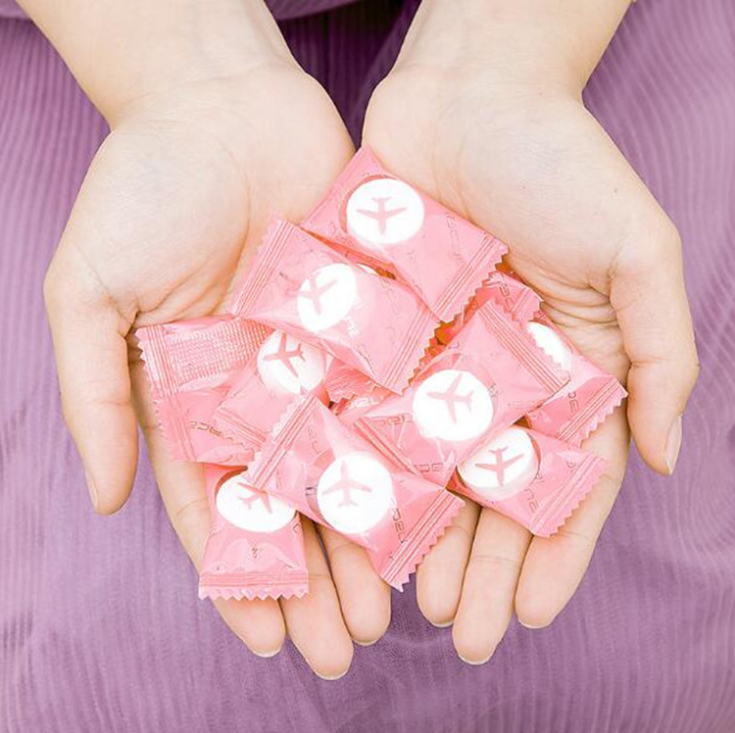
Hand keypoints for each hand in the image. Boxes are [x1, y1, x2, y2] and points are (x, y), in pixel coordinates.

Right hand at [41, 11, 389, 676]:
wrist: (219, 106)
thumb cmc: (141, 190)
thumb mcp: (91, 294)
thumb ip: (97, 396)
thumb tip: (108, 499)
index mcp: (197, 399)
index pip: (220, 506)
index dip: (241, 574)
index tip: (267, 638)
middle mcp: (264, 392)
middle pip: (294, 504)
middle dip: (315, 577)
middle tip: (344, 648)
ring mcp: (322, 361)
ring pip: (353, 468)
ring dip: (369, 538)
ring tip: (394, 611)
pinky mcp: (372, 324)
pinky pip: (396, 400)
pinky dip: (413, 458)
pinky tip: (436, 514)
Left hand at [363, 0, 697, 662]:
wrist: (469, 96)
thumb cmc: (562, 164)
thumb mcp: (638, 254)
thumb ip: (658, 355)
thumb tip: (668, 458)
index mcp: (565, 371)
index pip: (561, 480)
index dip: (552, 550)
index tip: (530, 612)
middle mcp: (498, 378)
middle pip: (487, 490)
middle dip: (479, 564)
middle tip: (458, 635)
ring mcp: (433, 362)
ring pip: (423, 469)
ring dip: (419, 539)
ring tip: (405, 608)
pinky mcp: (376, 336)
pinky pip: (364, 413)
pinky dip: (360, 470)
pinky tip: (348, 525)